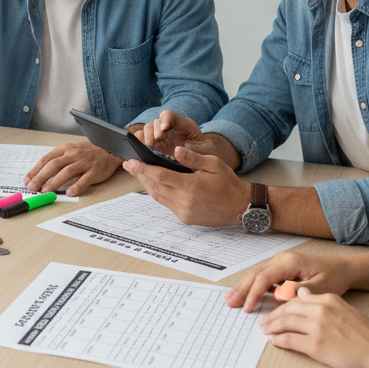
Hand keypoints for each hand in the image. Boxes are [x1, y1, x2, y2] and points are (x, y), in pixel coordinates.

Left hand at [24, 142, 121, 195]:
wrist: (110, 150)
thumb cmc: (87, 153)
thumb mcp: (70, 151)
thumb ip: (58, 160)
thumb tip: (39, 174)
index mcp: (65, 148)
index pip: (46, 159)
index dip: (35, 170)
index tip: (26, 180)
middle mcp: (73, 154)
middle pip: (54, 165)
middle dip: (40, 177)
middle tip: (32, 187)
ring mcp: (84, 162)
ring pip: (67, 172)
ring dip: (54, 182)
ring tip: (45, 191)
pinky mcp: (95, 171)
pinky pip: (84, 179)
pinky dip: (77, 186)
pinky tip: (69, 193)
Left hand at [122, 142, 249, 225]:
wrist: (241, 207)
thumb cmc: (228, 183)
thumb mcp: (214, 164)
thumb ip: (193, 158)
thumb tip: (175, 149)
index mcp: (191, 186)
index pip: (160, 176)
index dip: (143, 169)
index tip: (131, 161)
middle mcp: (185, 201)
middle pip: (155, 186)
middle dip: (139, 174)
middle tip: (128, 164)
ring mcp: (184, 212)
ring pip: (158, 196)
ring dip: (146, 184)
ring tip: (137, 172)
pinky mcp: (185, 218)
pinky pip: (166, 204)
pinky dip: (158, 193)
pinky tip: (154, 183)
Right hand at [138, 110, 205, 154]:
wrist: (205, 168)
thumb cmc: (206, 159)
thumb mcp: (205, 154)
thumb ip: (193, 153)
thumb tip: (177, 151)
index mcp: (184, 126)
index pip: (170, 115)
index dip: (165, 120)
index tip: (164, 129)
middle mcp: (170, 128)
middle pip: (156, 122)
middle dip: (153, 130)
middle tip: (154, 141)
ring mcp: (161, 137)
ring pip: (147, 129)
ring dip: (145, 135)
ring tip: (148, 145)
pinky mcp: (155, 146)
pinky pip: (142, 140)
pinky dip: (139, 142)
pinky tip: (140, 149)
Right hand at [225, 251, 356, 311]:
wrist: (343, 269)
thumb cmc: (334, 277)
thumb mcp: (320, 287)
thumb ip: (298, 291)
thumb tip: (278, 296)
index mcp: (289, 262)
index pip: (264, 278)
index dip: (253, 293)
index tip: (247, 307)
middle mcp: (281, 259)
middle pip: (255, 274)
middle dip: (242, 288)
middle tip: (229, 302)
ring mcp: (280, 262)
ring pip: (256, 274)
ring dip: (244, 286)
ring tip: (232, 297)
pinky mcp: (282, 268)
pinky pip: (263, 276)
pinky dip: (253, 285)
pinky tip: (249, 294)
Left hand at [258, 288, 368, 367]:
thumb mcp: (346, 311)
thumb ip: (324, 302)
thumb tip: (304, 294)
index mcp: (328, 299)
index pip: (296, 299)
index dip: (282, 305)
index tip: (275, 310)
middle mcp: (321, 309)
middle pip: (287, 309)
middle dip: (272, 315)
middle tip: (263, 321)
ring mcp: (317, 327)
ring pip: (285, 322)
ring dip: (271, 326)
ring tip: (264, 330)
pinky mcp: (316, 346)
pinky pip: (290, 340)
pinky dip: (278, 340)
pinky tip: (274, 341)